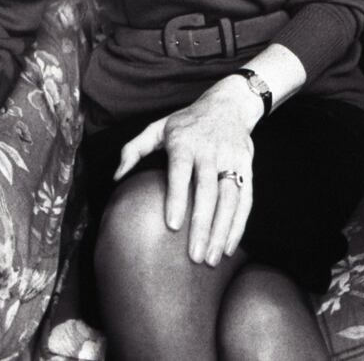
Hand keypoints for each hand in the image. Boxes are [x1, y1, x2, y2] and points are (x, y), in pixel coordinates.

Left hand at [114, 77, 261, 266]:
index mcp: (185, 142)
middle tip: (194, 257)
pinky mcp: (247, 167)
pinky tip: (228, 247)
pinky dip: (239, 225)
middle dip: (202, 225)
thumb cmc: (187, 121)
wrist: (229, 103)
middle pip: (208, 192)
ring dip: (222, 231)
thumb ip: (135, 149)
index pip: (181, 172)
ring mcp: (231, 160)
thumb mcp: (159, 127)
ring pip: (230, 199)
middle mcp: (210, 151)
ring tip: (212, 259)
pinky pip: (246, 199)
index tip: (173, 226)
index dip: (178, 198)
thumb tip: (116, 176)